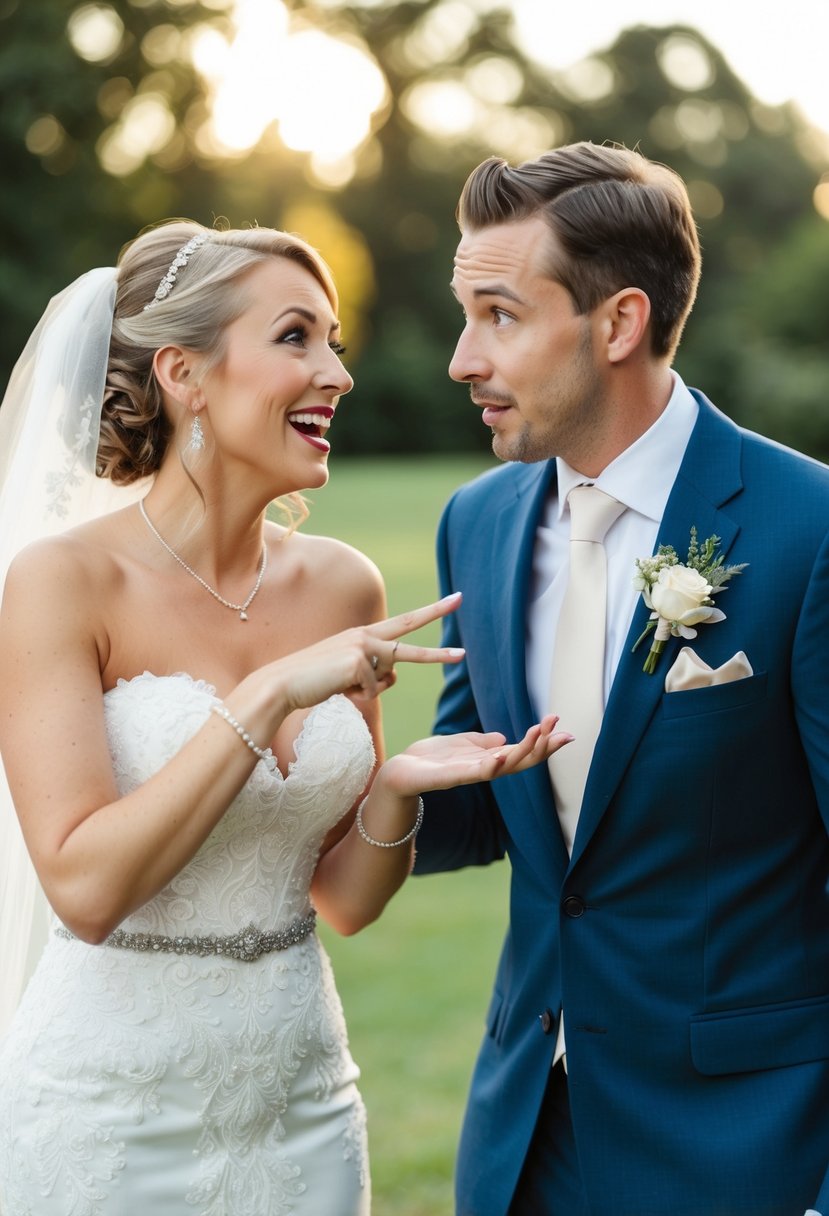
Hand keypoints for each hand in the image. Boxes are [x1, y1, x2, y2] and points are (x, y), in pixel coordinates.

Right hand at [270, 593, 464, 712]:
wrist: (283, 684)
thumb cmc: (315, 681)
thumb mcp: (350, 675)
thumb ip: (375, 673)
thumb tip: (395, 675)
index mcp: (364, 635)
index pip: (404, 622)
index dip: (432, 612)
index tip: (456, 599)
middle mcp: (365, 635)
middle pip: (409, 632)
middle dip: (437, 620)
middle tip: (461, 600)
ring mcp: (362, 647)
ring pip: (388, 674)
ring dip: (368, 687)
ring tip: (340, 683)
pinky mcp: (357, 662)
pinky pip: (371, 690)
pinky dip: (356, 696)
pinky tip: (335, 689)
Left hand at [376, 715, 572, 795]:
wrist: (400, 773)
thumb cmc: (430, 759)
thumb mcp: (462, 744)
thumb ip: (482, 743)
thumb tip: (503, 740)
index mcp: (489, 760)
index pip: (524, 752)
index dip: (545, 743)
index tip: (565, 730)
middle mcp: (484, 770)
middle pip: (523, 761)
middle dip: (543, 746)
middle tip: (561, 730)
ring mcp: (469, 775)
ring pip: (504, 766)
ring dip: (524, 751)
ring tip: (540, 734)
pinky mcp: (449, 778)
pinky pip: (474, 774)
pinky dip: (490, 766)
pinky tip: (502, 756)